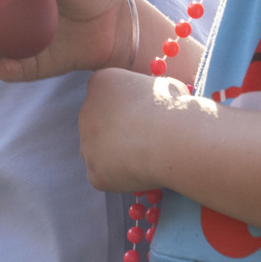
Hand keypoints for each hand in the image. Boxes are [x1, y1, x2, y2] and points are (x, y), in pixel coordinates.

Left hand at [79, 67, 182, 192]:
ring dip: (116, 156)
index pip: (104, 96)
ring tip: (146, 156)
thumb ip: (147, 92)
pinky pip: (107, 177)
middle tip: (143, 141)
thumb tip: (156, 100)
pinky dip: (123, 178)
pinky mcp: (94, 171)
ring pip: (99, 153)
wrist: (174, 139)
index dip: (125, 108)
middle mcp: (85, 111)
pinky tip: (142, 172)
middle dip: (117, 133)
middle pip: (97, 125)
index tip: (143, 116)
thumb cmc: (174, 108)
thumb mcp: (161, 85)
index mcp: (101, 82)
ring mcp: (87, 143)